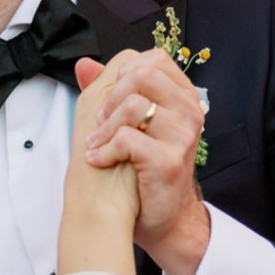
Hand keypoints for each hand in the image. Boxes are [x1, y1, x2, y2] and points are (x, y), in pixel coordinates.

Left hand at [80, 49, 210, 274]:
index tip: (110, 102)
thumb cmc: (146, 167)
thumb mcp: (133, 122)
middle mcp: (190, 111)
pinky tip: (101, 160)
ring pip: (132, 105)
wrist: (163, 215)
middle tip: (101, 122)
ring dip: (104, 126)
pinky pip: (126, 138)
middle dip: (112, 96)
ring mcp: (183, 135)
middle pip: (143, 74)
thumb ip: (111, 90)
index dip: (122, 75)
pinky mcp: (168, 160)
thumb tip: (83, 64)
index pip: (152, 59)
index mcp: (184, 96)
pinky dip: (105, 149)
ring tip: (97, 144)